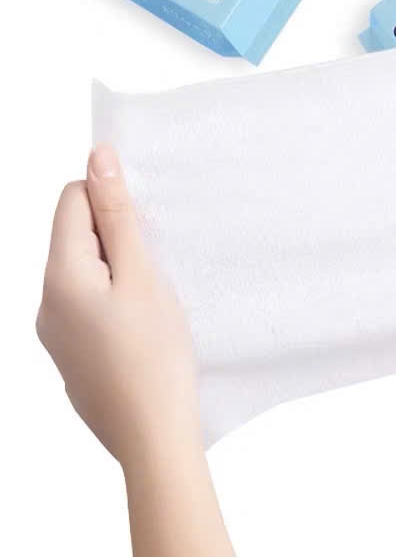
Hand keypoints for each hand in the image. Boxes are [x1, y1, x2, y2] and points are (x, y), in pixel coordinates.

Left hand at [37, 144, 200, 465]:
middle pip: (74, 235)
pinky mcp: (70, 352)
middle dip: (115, 233)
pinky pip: (85, 302)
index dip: (110, 199)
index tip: (145, 224)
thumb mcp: (141, 274)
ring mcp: (54, 331)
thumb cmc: (154, 354)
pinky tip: (141, 321)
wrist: (152, 434)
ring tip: (152, 295)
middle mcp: (44, 302)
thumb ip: (117, 215)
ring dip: (116, 265)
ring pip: (82, 269)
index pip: (70, 200)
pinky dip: (113, 295)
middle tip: (154, 263)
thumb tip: (97, 158)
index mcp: (58, 277)